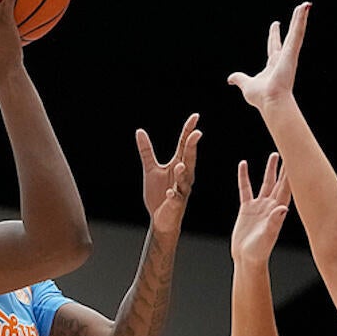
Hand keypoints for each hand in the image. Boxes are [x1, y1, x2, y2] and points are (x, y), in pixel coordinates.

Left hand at [138, 113, 201, 236]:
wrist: (160, 219)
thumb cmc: (159, 194)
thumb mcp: (151, 169)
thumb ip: (147, 151)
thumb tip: (140, 131)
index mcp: (179, 165)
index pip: (185, 145)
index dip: (189, 131)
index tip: (195, 116)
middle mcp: (183, 176)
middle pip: (189, 159)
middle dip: (192, 148)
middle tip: (196, 134)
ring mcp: (181, 190)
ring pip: (185, 179)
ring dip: (183, 173)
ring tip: (180, 165)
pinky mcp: (176, 204)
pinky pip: (175, 198)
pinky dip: (173, 194)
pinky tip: (169, 191)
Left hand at [227, 2, 309, 109]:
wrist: (270, 101)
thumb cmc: (261, 97)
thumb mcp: (246, 84)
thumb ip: (239, 79)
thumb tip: (230, 79)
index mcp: (273, 65)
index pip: (274, 46)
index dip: (274, 35)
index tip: (276, 25)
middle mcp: (284, 58)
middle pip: (289, 36)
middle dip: (294, 23)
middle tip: (299, 10)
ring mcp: (289, 54)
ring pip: (296, 32)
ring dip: (301, 18)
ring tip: (306, 4)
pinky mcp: (292, 52)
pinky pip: (297, 32)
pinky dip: (301, 20)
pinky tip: (304, 8)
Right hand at [231, 153, 290, 265]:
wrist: (247, 259)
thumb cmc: (258, 252)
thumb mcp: (267, 236)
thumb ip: (274, 222)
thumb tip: (283, 208)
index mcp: (278, 211)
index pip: (287, 187)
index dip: (292, 173)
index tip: (297, 157)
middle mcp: (271, 206)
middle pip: (280, 181)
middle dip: (286, 167)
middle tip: (292, 149)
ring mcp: (260, 207)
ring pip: (266, 183)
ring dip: (270, 170)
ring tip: (274, 154)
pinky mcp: (247, 209)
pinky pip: (245, 189)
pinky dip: (244, 177)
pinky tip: (243, 165)